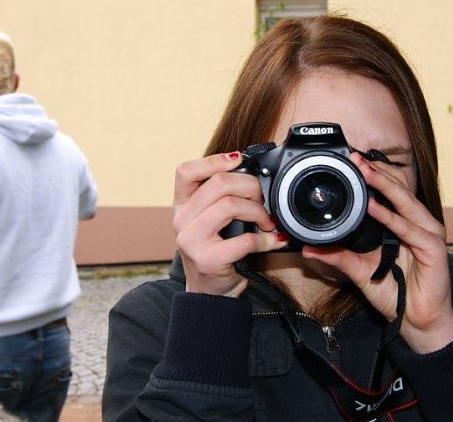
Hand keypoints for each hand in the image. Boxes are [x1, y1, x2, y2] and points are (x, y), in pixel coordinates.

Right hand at [173, 152, 287, 296]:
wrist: (209, 292)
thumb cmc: (215, 251)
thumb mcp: (209, 220)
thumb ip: (221, 197)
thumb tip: (254, 176)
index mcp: (182, 205)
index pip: (186, 171)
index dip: (214, 160)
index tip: (238, 161)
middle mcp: (181, 220)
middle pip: (218, 183)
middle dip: (250, 187)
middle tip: (262, 202)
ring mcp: (191, 241)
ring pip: (230, 205)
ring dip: (258, 212)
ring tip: (267, 222)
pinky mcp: (208, 260)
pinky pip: (244, 240)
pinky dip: (265, 240)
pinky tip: (271, 241)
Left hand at [302, 152, 452, 352]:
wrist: (418, 322)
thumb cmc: (396, 294)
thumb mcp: (359, 271)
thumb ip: (338, 257)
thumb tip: (309, 249)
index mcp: (403, 226)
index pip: (389, 194)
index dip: (372, 177)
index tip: (352, 163)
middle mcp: (417, 225)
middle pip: (398, 192)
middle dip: (376, 173)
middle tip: (356, 158)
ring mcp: (428, 235)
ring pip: (405, 204)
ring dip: (385, 186)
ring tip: (365, 172)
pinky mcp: (434, 249)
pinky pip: (410, 230)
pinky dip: (392, 218)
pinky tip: (375, 207)